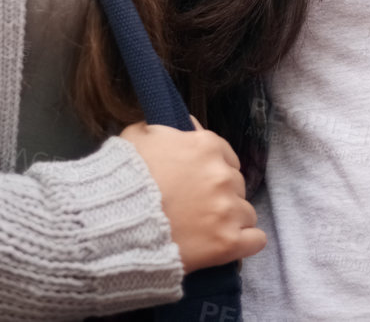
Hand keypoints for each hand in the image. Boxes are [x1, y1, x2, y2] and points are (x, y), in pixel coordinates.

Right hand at [119, 120, 265, 269]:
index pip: (226, 158)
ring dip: (231, 220)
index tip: (198, 184)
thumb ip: (166, 128)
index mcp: (206, 146)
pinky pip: (256, 240)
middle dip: (220, 196)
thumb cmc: (123, 179)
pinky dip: (244, 242)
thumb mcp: (138, 137)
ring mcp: (228, 210)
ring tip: (205, 231)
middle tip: (196, 209)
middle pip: (236, 186)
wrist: (114, 225)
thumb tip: (186, 125)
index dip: (212, 172)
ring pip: (246, 212)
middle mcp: (223, 176)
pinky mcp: (227, 242)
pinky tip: (228, 244)